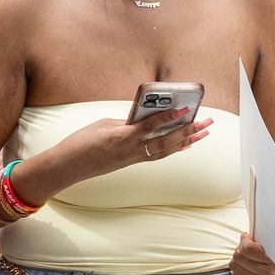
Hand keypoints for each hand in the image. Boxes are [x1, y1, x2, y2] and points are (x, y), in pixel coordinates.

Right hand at [60, 107, 209, 181]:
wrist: (68, 166)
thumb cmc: (81, 142)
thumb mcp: (102, 125)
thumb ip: (125, 121)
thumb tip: (144, 118)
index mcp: (120, 137)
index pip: (150, 127)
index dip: (168, 118)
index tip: (184, 109)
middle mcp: (130, 151)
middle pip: (164, 141)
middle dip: (187, 131)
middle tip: (206, 121)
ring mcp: (131, 159)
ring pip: (165, 150)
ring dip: (186, 141)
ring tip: (203, 132)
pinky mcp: (131, 162)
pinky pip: (158, 155)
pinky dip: (174, 149)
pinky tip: (185, 144)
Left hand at [229, 233, 274, 274]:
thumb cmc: (271, 251)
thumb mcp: (269, 241)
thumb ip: (257, 238)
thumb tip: (244, 237)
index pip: (249, 248)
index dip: (245, 241)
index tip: (248, 239)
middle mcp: (272, 274)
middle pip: (238, 257)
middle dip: (240, 251)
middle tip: (245, 251)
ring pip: (234, 267)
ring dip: (237, 262)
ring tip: (245, 261)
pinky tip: (245, 272)